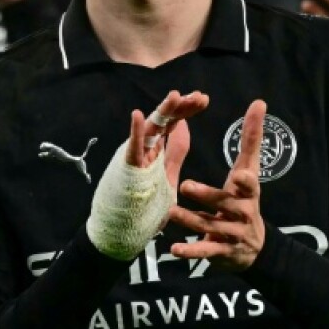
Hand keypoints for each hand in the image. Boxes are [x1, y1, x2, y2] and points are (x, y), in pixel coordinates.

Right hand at [86, 90, 208, 260]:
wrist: (124, 232)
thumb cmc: (145, 205)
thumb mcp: (169, 174)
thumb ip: (176, 151)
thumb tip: (184, 126)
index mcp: (160, 150)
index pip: (174, 123)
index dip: (187, 110)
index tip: (203, 98)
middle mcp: (148, 150)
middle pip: (165, 122)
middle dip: (182, 107)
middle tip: (200, 96)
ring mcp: (138, 158)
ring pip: (151, 130)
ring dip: (163, 112)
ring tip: (176, 96)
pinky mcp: (128, 170)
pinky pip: (132, 150)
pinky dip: (135, 133)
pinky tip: (138, 116)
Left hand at [169, 99, 267, 271]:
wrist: (253, 247)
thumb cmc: (245, 198)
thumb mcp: (249, 170)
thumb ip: (251, 138)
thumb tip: (259, 102)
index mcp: (248, 192)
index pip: (250, 185)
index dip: (246, 181)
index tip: (240, 175)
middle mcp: (243, 213)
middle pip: (226, 204)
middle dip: (207, 196)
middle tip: (185, 185)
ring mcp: (232, 234)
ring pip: (210, 226)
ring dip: (189, 220)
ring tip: (170, 212)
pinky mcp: (220, 252)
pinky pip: (204, 251)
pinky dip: (190, 251)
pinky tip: (174, 250)